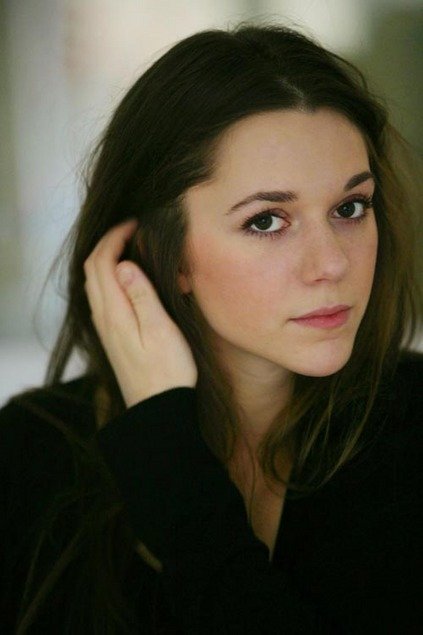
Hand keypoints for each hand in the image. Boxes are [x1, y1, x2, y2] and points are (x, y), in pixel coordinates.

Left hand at [83, 219, 197, 407]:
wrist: (158, 410)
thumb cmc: (167, 371)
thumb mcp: (160, 330)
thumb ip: (141, 296)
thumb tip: (123, 265)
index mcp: (114, 312)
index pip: (101, 263)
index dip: (114, 237)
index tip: (135, 224)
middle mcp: (104, 318)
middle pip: (93, 270)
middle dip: (108, 244)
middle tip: (132, 230)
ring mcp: (106, 328)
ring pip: (96, 283)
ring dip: (108, 260)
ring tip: (131, 248)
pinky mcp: (113, 336)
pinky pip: (103, 297)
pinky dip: (111, 278)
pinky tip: (130, 279)